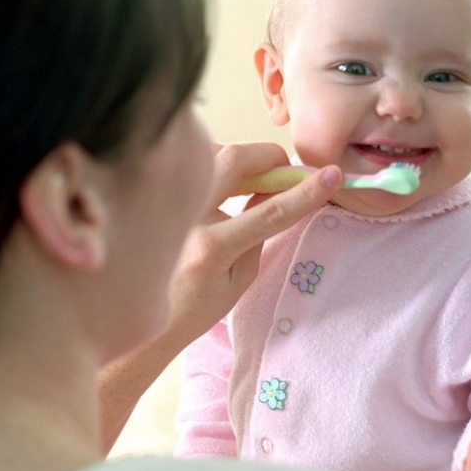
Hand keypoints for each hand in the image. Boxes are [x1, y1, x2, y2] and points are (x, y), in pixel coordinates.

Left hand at [166, 142, 342, 342]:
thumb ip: (260, 231)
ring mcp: (166, 204)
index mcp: (210, 249)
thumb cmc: (194, 307)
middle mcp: (185, 219)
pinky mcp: (152, 195)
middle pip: (234, 161)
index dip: (305, 192)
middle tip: (283, 170)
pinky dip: (215, 164)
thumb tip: (275, 191)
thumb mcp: (239, 279)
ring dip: (240, 159)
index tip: (332, 177)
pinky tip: (221, 183)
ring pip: (209, 153)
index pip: (269, 212)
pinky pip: (192, 165)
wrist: (138, 317)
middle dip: (268, 156)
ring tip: (252, 179)